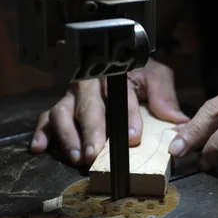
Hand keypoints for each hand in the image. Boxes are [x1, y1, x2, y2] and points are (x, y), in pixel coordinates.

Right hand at [31, 58, 189, 164]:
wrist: (118, 60)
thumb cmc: (138, 73)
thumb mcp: (155, 77)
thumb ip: (164, 96)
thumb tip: (178, 121)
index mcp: (114, 73)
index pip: (122, 95)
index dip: (128, 117)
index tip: (133, 138)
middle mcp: (89, 83)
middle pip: (88, 105)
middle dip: (92, 130)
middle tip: (95, 153)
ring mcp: (71, 96)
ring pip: (62, 112)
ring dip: (68, 136)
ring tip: (77, 157)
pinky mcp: (59, 107)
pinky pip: (45, 118)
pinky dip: (41, 133)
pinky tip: (39, 147)